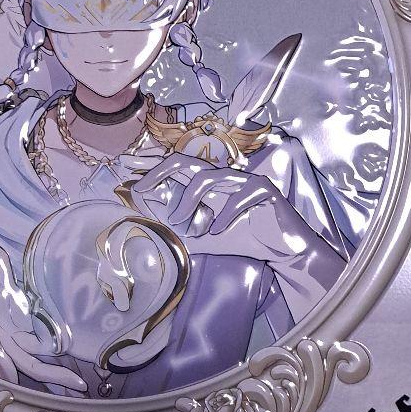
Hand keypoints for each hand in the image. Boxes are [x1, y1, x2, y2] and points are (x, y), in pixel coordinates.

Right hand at [0, 236, 87, 394]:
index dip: (0, 359)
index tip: (11, 378)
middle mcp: (1, 334)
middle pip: (20, 361)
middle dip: (45, 374)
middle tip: (74, 384)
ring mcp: (15, 339)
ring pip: (32, 363)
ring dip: (53, 375)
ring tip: (79, 384)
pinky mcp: (27, 338)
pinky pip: (39, 356)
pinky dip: (53, 367)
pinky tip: (72, 376)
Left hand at [122, 152, 278, 237]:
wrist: (284, 251)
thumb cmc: (243, 238)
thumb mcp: (203, 238)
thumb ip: (178, 230)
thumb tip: (146, 224)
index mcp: (208, 183)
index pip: (175, 168)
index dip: (150, 170)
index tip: (127, 179)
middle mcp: (223, 176)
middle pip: (186, 160)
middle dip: (158, 172)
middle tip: (140, 191)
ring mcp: (244, 179)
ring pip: (208, 177)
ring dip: (188, 200)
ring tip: (180, 222)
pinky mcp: (265, 189)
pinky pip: (240, 194)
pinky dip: (224, 214)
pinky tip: (217, 231)